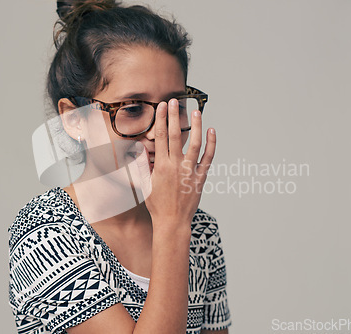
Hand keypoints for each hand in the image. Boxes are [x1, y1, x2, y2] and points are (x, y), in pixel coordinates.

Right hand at [136, 98, 215, 228]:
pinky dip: (211, 144)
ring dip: (196, 126)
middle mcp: (176, 165)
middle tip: (174, 102)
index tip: (161, 107)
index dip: (160, 120)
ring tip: (197, 112)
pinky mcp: (201, 177)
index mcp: (161, 166)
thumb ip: (142, 166)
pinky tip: (212, 132)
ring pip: (194, 143)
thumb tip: (139, 150)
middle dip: (173, 116)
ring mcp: (190, 171)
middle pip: (174, 135)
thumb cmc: (157, 205)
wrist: (172, 221)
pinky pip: (208, 158)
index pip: (159, 137)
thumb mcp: (145, 185)